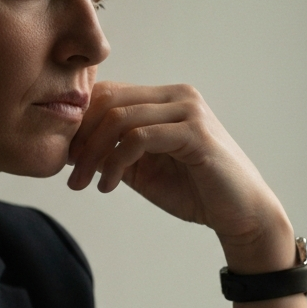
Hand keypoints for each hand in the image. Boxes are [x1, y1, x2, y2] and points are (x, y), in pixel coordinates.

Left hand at [67, 81, 291, 270]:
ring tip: (84, 183)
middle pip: (109, 100)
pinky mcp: (195, 132)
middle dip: (81, 138)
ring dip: (93, 154)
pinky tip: (109, 186)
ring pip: (120, 118)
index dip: (79, 123)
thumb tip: (70, 147)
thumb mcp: (142, 169)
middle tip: (70, 175)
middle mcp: (177, 95)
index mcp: (164, 98)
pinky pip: (140, 138)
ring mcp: (188, 110)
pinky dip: (116, 162)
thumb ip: (113, 152)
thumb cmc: (194, 191)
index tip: (65, 158)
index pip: (108, 93)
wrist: (241, 214)